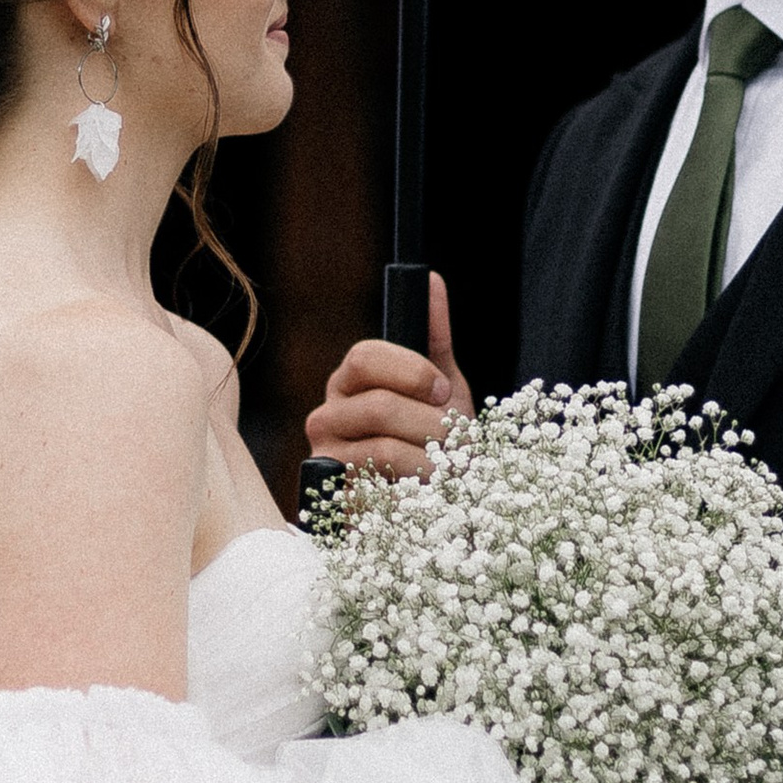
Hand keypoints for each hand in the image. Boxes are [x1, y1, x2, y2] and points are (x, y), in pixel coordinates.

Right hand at [305, 276, 474, 478]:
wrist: (427, 503)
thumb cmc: (432, 439)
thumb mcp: (442, 387)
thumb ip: (434, 337)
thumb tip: (432, 280)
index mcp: (351, 380)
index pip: (365, 356)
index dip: (412, 372)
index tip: (444, 393)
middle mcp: (328, 414)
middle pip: (379, 406)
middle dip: (431, 426)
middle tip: (455, 442)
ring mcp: (326, 456)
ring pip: (382, 448)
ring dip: (430, 461)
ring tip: (446, 470)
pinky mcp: (334, 498)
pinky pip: (380, 487)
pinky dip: (414, 489)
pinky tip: (425, 491)